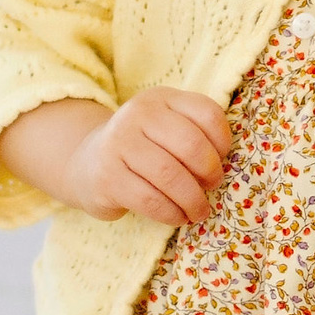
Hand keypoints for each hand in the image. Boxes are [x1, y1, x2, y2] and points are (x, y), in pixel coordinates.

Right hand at [60, 89, 230, 224]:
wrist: (89, 162)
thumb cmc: (144, 149)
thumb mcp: (167, 128)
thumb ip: (197, 133)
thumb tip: (224, 165)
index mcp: (161, 98)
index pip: (206, 112)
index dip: (222, 141)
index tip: (221, 160)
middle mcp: (137, 114)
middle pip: (190, 144)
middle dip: (210, 173)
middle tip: (212, 187)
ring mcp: (119, 143)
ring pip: (170, 175)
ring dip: (192, 199)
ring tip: (199, 210)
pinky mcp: (107, 177)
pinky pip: (150, 199)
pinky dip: (171, 213)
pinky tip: (178, 217)